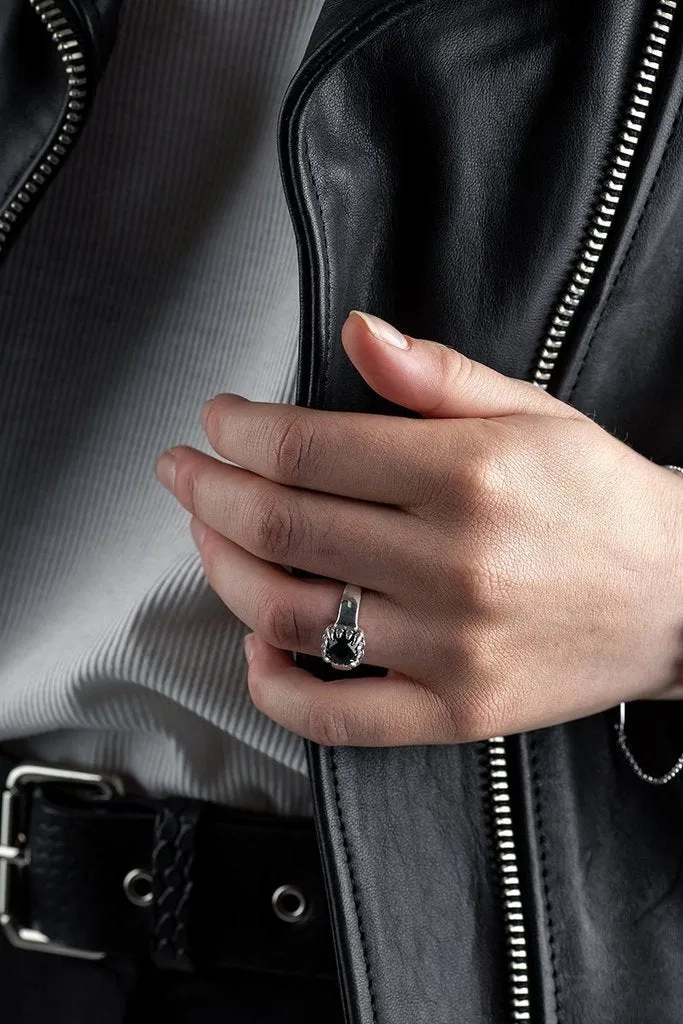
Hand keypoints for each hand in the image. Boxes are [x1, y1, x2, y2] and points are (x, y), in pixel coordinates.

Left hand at [155, 312, 682, 745]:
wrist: (679, 593)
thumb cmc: (601, 498)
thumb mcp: (533, 412)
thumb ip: (435, 375)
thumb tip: (358, 331)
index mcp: (467, 474)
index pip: (305, 449)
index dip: (238, 430)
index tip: (218, 420)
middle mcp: (453, 563)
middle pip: (280, 526)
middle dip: (207, 491)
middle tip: (184, 471)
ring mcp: (451, 646)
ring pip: (290, 613)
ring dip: (222, 570)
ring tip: (206, 538)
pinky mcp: (457, 709)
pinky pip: (339, 715)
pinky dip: (276, 687)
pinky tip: (255, 646)